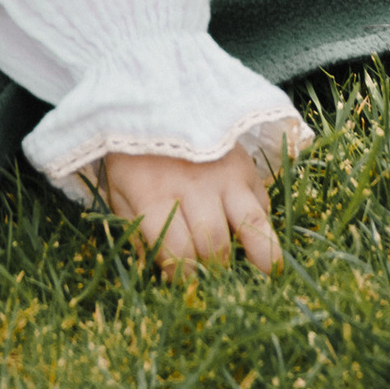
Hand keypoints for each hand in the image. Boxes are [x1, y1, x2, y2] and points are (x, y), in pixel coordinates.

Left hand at [101, 144, 282, 279]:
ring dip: (259, 258)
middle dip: (214, 271)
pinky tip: (260, 243)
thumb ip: (137, 237)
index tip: (184, 287)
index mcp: (153, 196)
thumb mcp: (121, 197)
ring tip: (267, 277)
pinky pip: (262, 205)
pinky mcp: (245, 166)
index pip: (176, 252)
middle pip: (213, 244)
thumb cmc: (134, 161)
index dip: (182, 278)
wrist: (154, 101)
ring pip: (251, 225)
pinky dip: (263, 228)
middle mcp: (192, 186)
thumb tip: (160, 275)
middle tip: (214, 281)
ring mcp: (223, 175)